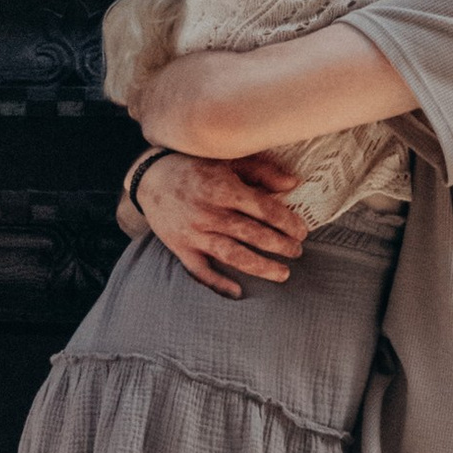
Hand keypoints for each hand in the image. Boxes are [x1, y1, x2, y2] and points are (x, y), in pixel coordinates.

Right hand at [137, 151, 307, 302]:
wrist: (150, 176)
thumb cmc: (195, 166)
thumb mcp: (228, 159)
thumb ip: (261, 171)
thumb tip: (294, 183)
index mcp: (223, 188)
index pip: (263, 209)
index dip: (287, 222)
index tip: (302, 232)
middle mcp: (209, 212)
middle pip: (252, 234)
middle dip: (280, 246)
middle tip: (297, 252)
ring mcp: (194, 232)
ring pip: (232, 254)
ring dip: (260, 266)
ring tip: (283, 274)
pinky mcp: (180, 247)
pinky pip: (200, 271)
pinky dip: (218, 284)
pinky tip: (238, 293)